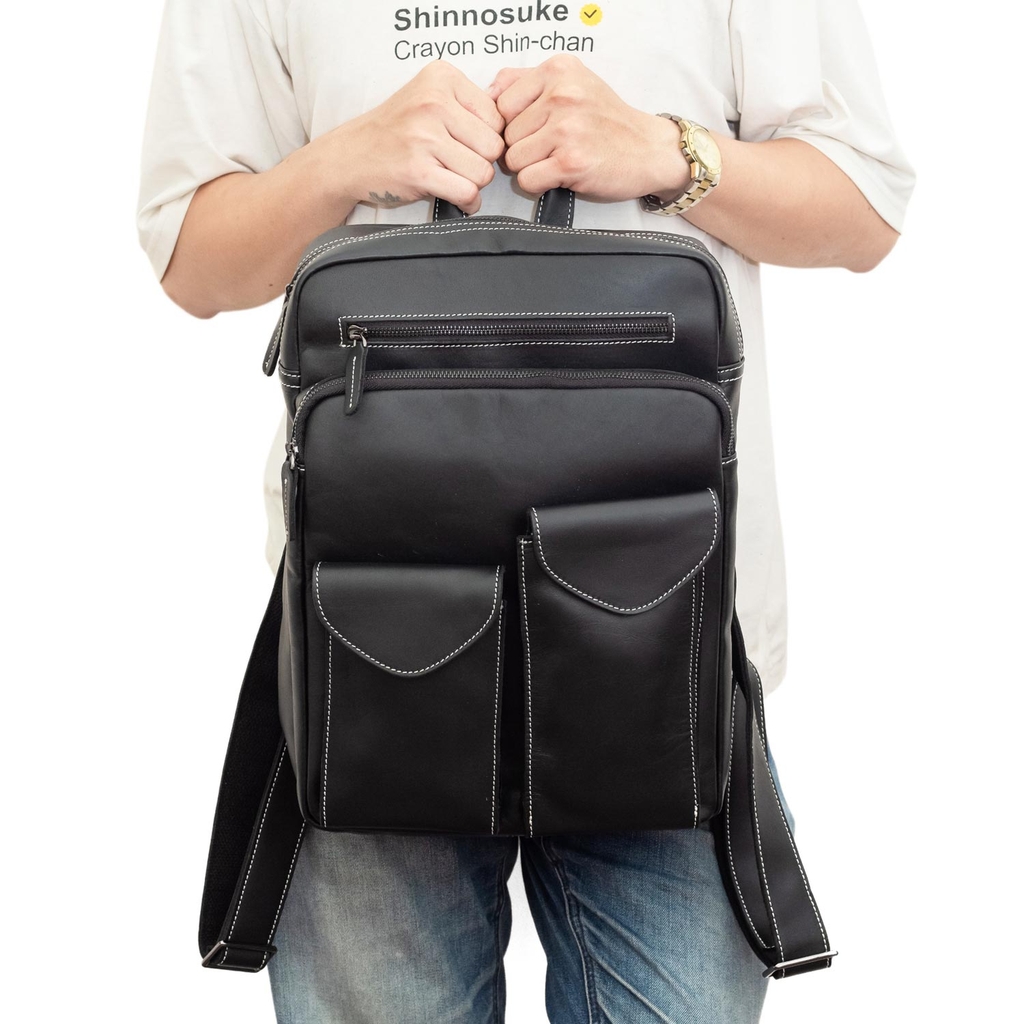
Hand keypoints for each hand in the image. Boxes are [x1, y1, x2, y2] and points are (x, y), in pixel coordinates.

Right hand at [323, 60, 505, 213]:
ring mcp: (424, 137)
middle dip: (481, 162)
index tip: (467, 144)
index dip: (487, 137)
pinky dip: (468, 203)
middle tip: (458, 164)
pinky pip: (467, 193)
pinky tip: (456, 197)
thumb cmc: (395, 131)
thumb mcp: (429, 98)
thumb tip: (516, 122)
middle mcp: (433, 102)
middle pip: (494, 146)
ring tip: (451, 177)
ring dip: (472, 183)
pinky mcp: (418, 171)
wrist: (350, 156)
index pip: (497, 117)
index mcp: (441, 78)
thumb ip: (469, 106)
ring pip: (483, 172)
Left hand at [489, 55, 690, 202]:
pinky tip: (561, 174)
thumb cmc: (607, 122)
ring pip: (513, 159)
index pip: (501, 103)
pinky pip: (527, 180)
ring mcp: (567, 129)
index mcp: (558, 70)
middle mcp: (562, 95)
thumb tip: (484, 95)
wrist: (649, 150)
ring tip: (558, 159)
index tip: (538, 129)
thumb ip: (527, 82)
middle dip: (524, 147)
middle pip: (506, 134)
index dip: (514, 124)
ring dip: (531, 167)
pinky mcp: (570, 162)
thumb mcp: (572, 83)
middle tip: (553, 147)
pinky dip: (539, 184)